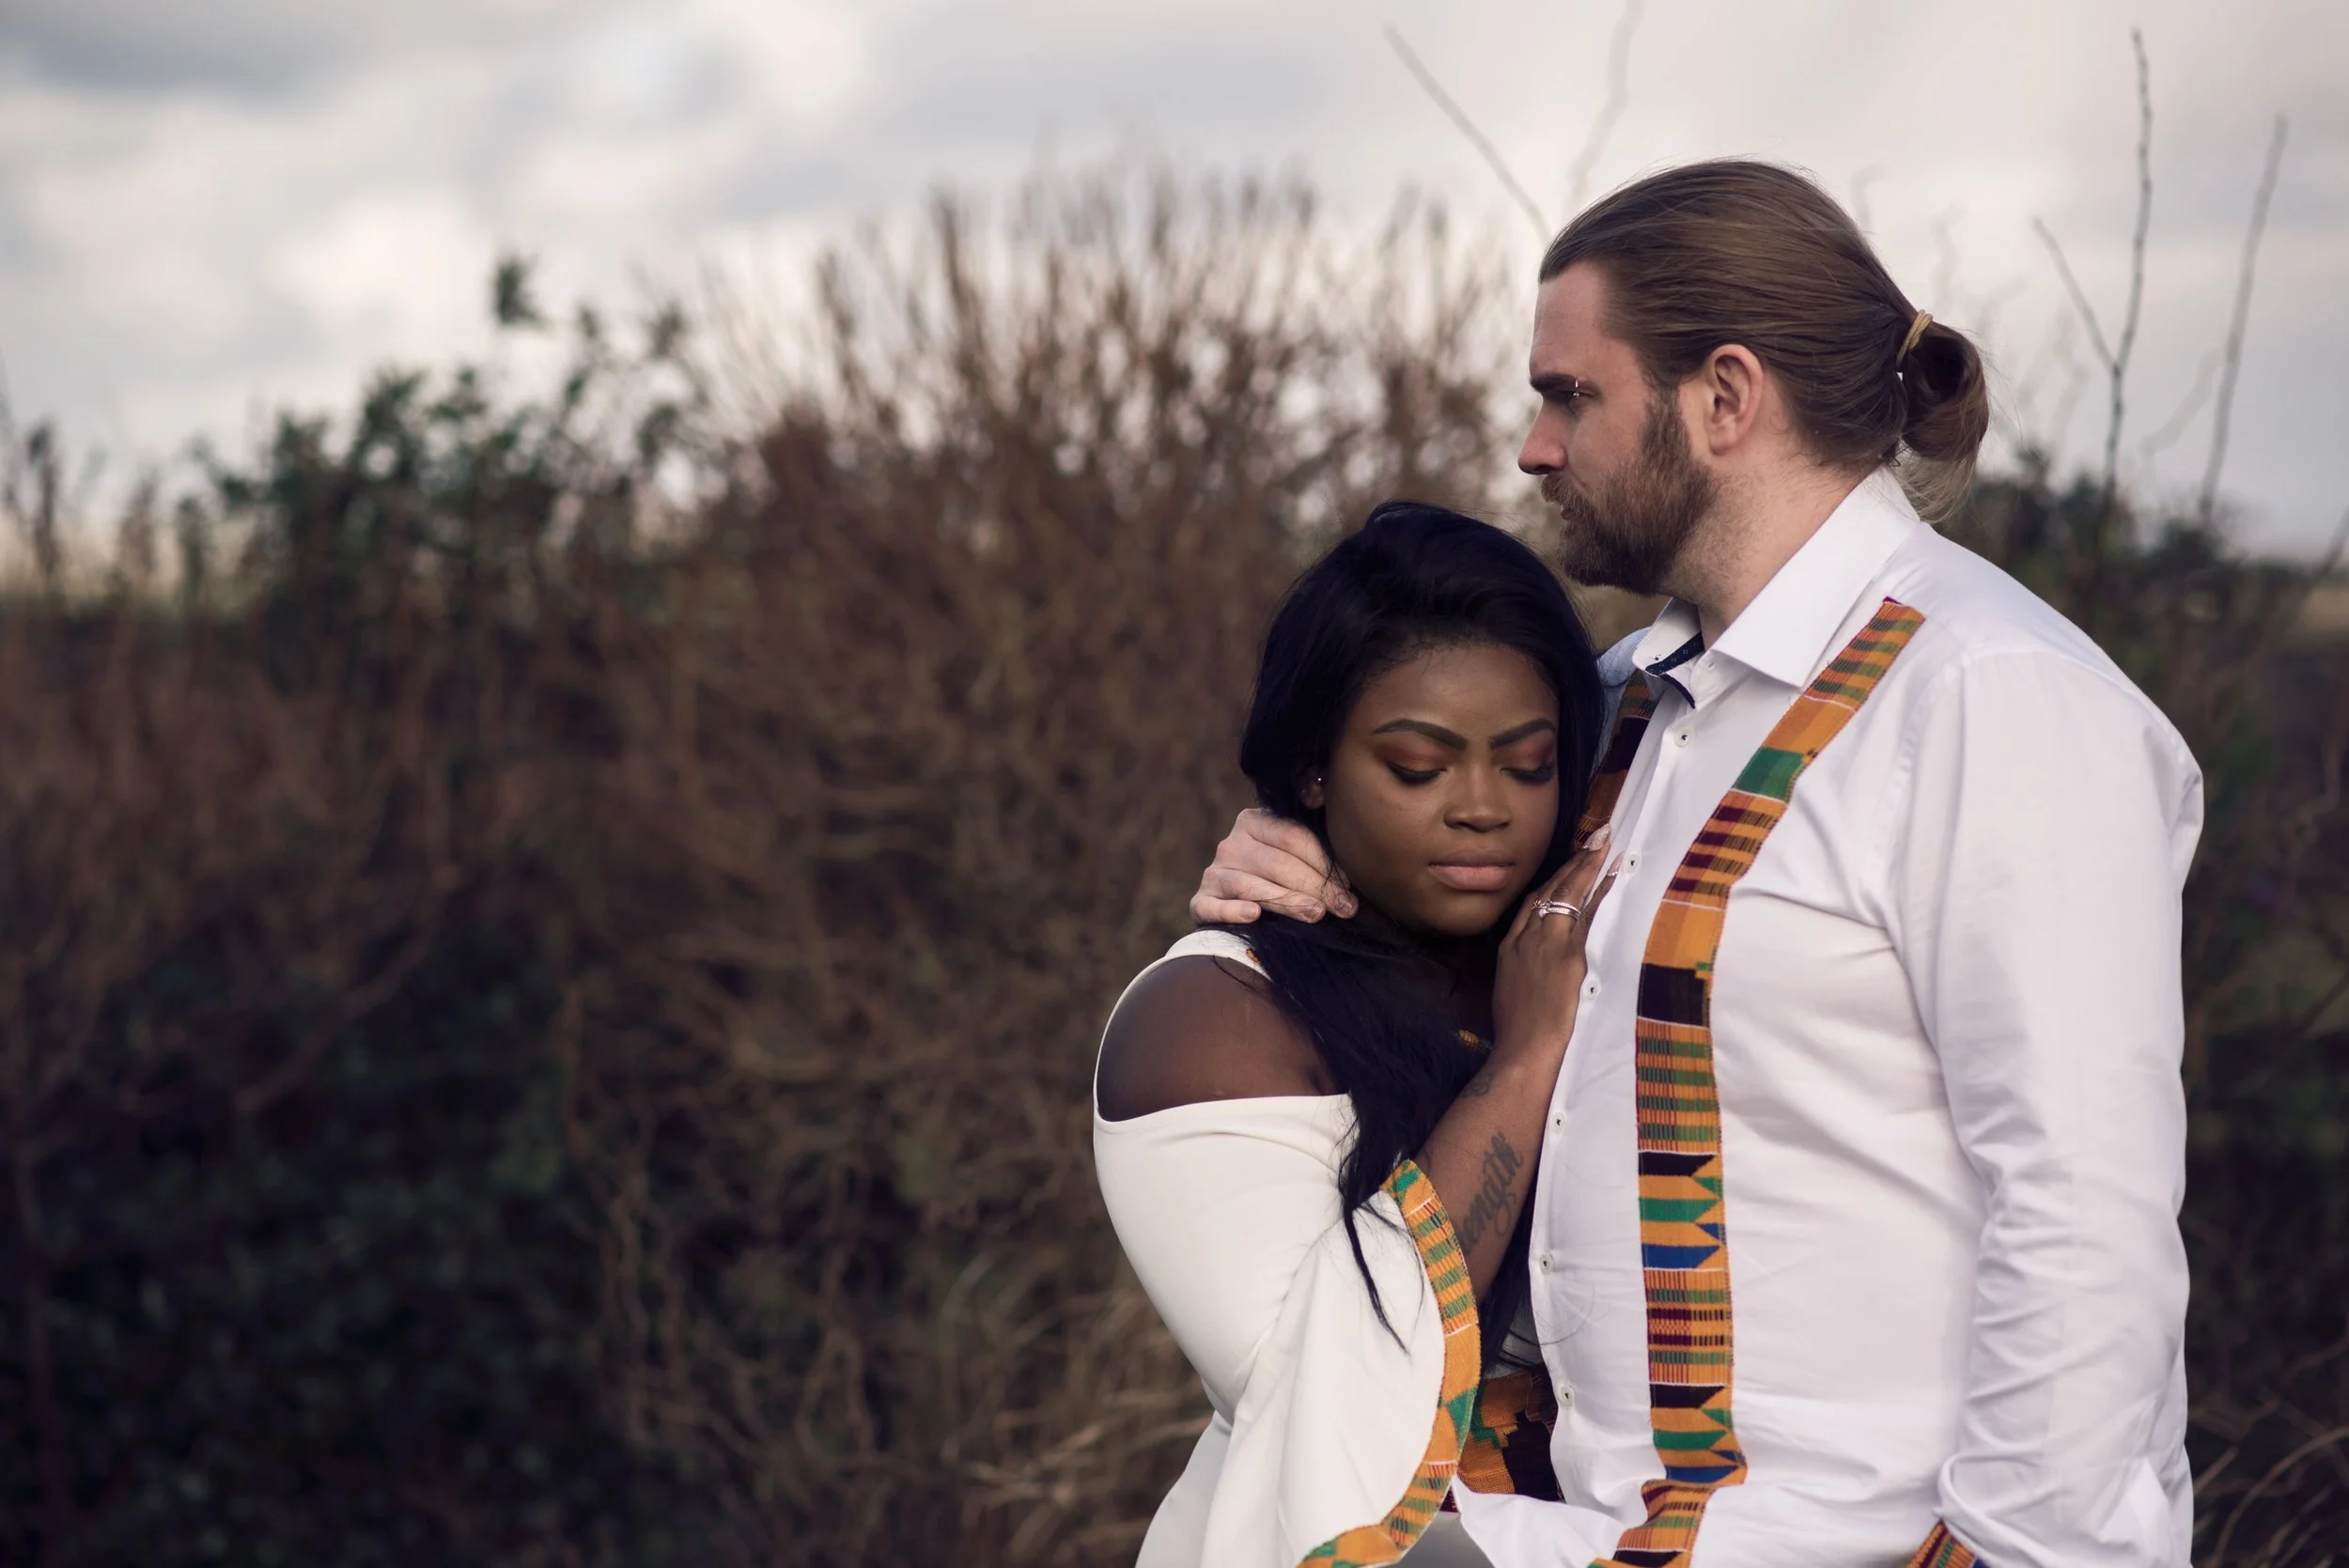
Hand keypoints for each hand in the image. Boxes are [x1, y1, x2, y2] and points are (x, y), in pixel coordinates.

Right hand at [1189, 808, 1358, 923]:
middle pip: (1277, 863)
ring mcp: (1214, 872)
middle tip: (1344, 908)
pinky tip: (1253, 916)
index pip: (1293, 838)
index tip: (1351, 887)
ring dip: (1287, 900)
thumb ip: (1318, 855)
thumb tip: (1353, 873)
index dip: (1325, 863)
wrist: (1240, 911)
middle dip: (1316, 886)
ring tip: (1316, 914)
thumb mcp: (1298, 860)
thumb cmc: (1282, 883)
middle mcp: (1231, 843)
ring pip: (1251, 885)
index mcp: (1255, 821)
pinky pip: (1214, 906)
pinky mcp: (1201, 901)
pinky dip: (1232, 910)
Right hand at [1492, 827, 1617, 1058]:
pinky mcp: (1568, 953)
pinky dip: (1599, 889)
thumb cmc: (1517, 1032)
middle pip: (1550, 890)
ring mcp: (1547, 943)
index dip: (1551, 881)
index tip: (1566, 865)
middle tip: (1593, 836)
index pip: (1532, 904)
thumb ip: (1523, 972)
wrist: (1523, 1048)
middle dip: (1572, 862)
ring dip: (1587, 864)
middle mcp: (1527, 938)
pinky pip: (1586, 913)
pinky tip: (1610, 872)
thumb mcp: (1511, 993)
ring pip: (1568, 893)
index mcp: (1510, 948)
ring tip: (1603, 841)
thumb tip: (1537, 971)